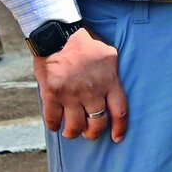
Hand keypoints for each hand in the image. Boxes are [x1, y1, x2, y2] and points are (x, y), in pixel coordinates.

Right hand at [35, 28, 127, 142]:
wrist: (57, 34)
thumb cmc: (84, 42)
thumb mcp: (108, 55)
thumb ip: (112, 74)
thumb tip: (114, 89)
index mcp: (109, 82)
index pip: (120, 111)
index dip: (119, 128)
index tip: (116, 138)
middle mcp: (92, 91)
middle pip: (97, 123)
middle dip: (93, 133)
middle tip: (89, 133)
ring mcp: (72, 93)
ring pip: (75, 126)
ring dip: (73, 132)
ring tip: (71, 131)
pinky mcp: (52, 93)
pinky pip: (53, 119)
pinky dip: (54, 125)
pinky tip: (55, 125)